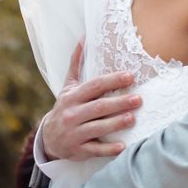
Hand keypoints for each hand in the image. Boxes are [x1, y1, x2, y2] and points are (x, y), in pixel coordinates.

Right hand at [42, 42, 141, 160]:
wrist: (49, 138)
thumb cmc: (66, 107)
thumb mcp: (69, 85)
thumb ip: (77, 63)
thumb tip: (84, 38)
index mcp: (73, 96)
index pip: (94, 86)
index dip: (112, 80)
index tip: (130, 76)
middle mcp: (73, 114)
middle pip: (99, 107)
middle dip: (119, 103)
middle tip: (139, 99)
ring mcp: (75, 133)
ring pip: (98, 128)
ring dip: (116, 123)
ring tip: (133, 118)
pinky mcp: (79, 150)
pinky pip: (95, 149)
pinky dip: (108, 149)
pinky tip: (123, 146)